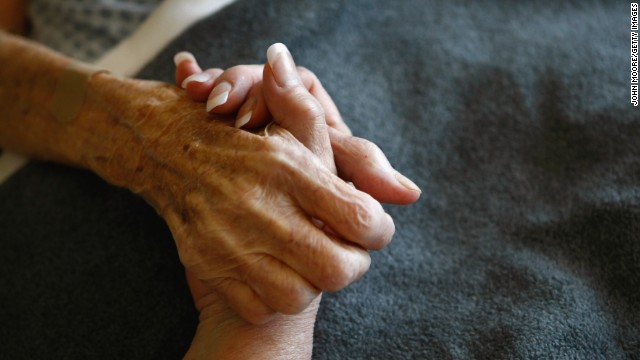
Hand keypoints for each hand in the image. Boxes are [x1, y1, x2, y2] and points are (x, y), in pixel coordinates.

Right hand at [86, 53, 394, 324]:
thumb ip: (325, 130)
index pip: (360, 218)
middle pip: (336, 269)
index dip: (379, 231)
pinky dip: (274, 297)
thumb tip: (354, 124)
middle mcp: (261, 206)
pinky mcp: (211, 265)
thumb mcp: (286, 130)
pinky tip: (275, 272)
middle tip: (347, 252)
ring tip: (310, 263)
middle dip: (352, 265)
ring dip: (312, 284)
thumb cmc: (244, 146)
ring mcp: (232, 240)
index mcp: (289, 168)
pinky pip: (260, 307)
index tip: (374, 229)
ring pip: (299, 296)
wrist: (169, 154)